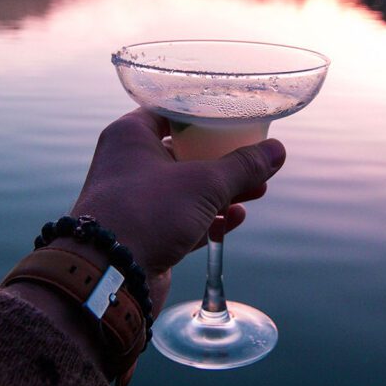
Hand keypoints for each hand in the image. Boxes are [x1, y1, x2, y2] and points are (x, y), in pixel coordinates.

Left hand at [70, 108, 285, 314]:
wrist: (108, 275)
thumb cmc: (147, 213)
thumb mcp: (204, 183)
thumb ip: (242, 166)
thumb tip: (277, 150)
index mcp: (131, 136)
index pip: (171, 111)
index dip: (205, 114)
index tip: (236, 118)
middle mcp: (129, 163)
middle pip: (184, 152)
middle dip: (223, 159)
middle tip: (255, 161)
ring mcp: (135, 200)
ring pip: (186, 188)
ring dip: (222, 191)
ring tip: (258, 191)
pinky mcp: (144, 233)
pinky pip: (182, 219)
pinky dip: (208, 219)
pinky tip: (234, 219)